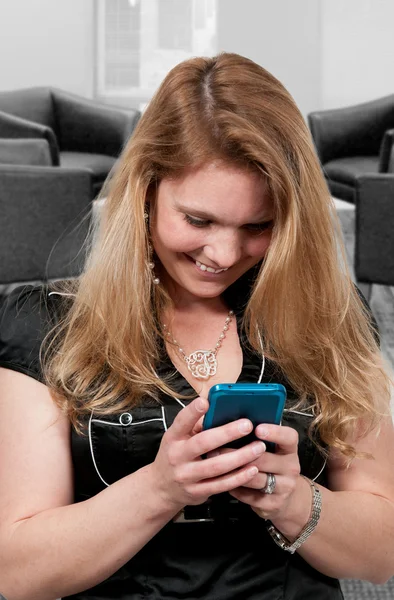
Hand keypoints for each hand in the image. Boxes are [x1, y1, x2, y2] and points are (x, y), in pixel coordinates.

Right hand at [149, 397, 266, 510]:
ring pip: (216, 466)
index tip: (206, 401)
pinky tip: (253, 468)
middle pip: (203, 443)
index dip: (192, 412)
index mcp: (173, 437)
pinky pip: (221, 485)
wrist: (161, 488)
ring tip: (259, 447)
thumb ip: (196, 426)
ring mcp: (187, 476)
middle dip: (227, 433)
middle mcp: (177, 456)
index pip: (181, 421)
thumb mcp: (178, 437)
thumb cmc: (176, 454)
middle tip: (248, 425)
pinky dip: (238, 477)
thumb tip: (221, 408)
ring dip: (240, 456)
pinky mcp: (197, 492)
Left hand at [214, 424, 301, 521]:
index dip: (274, 432)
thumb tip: (232, 421)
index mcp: (290, 449)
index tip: (257, 428)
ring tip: (214, 463)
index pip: (289, 437)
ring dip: (233, 471)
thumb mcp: (271, 449)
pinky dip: (235, 488)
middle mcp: (291, 468)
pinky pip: (250, 496)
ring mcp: (284, 488)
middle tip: (216, 447)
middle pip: (264, 459)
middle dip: (238, 453)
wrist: (284, 496)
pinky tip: (223, 481)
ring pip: (255, 478)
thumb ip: (257, 437)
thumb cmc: (270, 463)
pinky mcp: (274, 504)